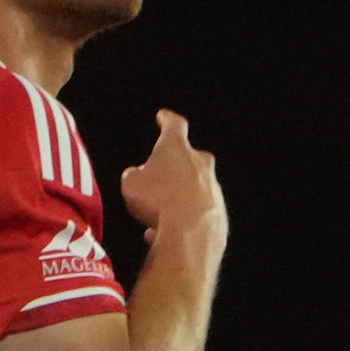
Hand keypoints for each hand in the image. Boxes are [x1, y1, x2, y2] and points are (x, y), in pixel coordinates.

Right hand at [121, 109, 223, 252]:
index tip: (164, 116)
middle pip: (187, 158)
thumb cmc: (158, 202)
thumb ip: (134, 176)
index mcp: (176, 148)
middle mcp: (200, 163)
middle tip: (156, 179)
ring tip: (156, 213)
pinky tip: (165, 232)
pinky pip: (197, 212)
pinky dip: (183, 220)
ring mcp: (212, 187)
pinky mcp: (218, 212)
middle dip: (172, 166)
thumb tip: (136, 177)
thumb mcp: (131, 184)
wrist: (191, 234)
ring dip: (176, 197)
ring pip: (192, 187)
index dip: (167, 120)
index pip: (174, 125)